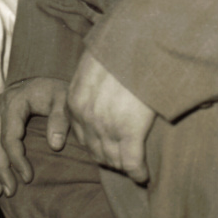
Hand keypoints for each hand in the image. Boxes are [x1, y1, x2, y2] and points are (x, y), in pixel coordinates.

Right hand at [0, 76, 69, 197]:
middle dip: (1, 169)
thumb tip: (55, 145)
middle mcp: (0, 106)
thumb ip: (61, 120)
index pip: (10, 136)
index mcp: (15, 101)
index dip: (16, 159)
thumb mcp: (65, 101)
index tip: (28, 179)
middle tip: (10, 192)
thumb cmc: (59, 93)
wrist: (49, 82)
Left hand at [67, 51, 154, 182]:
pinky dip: (138, 173)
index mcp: (73, 100)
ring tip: (134, 167)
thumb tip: (98, 86)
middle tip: (123, 160)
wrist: (137, 41)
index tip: (108, 145)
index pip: (80, 135)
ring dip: (122, 165)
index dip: (95, 143)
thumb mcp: (93, 65)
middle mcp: (85, 117)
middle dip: (108, 157)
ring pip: (111, 160)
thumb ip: (91, 82)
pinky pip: (131, 163)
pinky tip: (144, 176)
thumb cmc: (119, 49)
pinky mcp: (129, 131)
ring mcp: (106, 126)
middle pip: (94, 151)